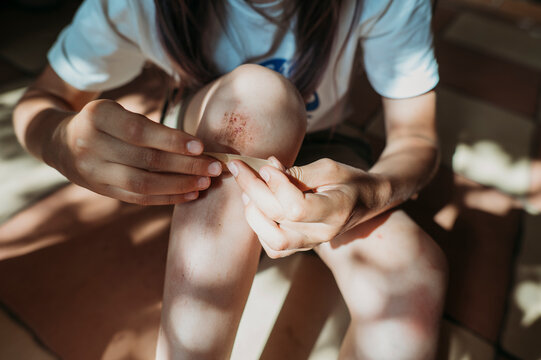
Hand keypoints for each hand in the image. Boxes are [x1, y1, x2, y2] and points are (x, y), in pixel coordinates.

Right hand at [52, 99, 221, 204]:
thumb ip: (150, 128)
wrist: (61, 143)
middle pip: (145, 160)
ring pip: (143, 183)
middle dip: (185, 165)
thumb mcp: (118, 112)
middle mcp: (91, 145)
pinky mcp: (101, 190)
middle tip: (214, 167)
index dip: (172, 140)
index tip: (201, 146)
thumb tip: (198, 147)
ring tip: (205, 182)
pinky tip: (190, 194)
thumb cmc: (105, 124)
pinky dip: (167, 198)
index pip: (140, 131)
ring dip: (179, 185)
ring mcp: (93, 172)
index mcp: (97, 116)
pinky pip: (138, 198)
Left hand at [228, 157, 385, 257]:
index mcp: (335, 210)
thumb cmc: (348, 180)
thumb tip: (268, 170)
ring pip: (272, 240)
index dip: (277, 187)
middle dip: (253, 190)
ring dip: (252, 213)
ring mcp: (311, 244)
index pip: (297, 208)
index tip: (267, 166)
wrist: (365, 201)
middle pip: (278, 219)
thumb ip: (298, 172)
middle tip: (240, 167)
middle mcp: (322, 233)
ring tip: (247, 189)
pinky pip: (273, 248)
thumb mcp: (329, 168)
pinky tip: (257, 206)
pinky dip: (259, 228)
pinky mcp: (301, 248)